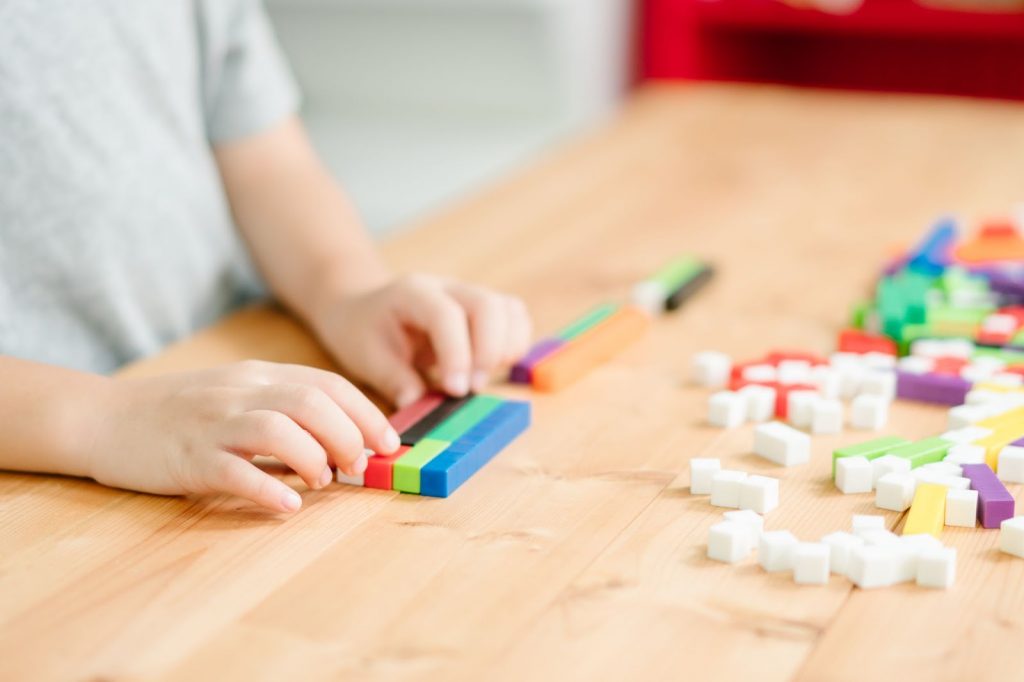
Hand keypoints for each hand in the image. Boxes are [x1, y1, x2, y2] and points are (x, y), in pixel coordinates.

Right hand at [87, 361, 400, 511]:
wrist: (102, 418)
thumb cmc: (181, 413)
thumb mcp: (237, 396)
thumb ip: (285, 411)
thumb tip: (344, 445)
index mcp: (258, 375)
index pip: (327, 384)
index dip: (366, 413)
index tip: (389, 443)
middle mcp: (240, 391)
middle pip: (311, 403)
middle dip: (348, 435)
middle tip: (357, 466)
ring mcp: (212, 423)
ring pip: (277, 429)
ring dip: (313, 458)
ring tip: (323, 482)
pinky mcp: (187, 458)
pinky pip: (234, 471)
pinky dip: (267, 490)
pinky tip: (287, 507)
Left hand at [312, 274, 532, 406]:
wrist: (363, 310)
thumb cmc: (363, 332)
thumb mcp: (365, 356)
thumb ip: (394, 379)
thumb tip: (419, 404)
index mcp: (413, 292)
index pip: (446, 315)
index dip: (457, 354)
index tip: (455, 391)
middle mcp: (447, 287)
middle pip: (487, 305)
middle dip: (488, 351)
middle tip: (472, 389)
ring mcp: (469, 294)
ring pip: (508, 309)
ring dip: (506, 348)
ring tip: (482, 378)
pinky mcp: (484, 309)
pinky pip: (515, 318)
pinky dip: (514, 344)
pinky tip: (494, 368)